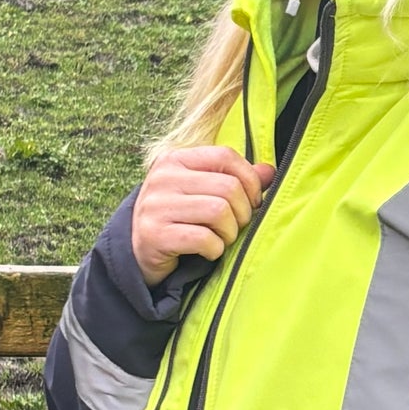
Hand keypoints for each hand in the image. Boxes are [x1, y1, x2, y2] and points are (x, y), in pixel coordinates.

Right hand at [131, 146, 276, 285]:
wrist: (139, 253)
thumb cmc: (180, 219)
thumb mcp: (203, 193)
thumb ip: (236, 179)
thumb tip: (270, 171)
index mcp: (176, 159)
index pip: (226, 156)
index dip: (250, 181)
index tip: (252, 201)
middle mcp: (163, 177)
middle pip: (228, 187)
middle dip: (242, 213)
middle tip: (235, 227)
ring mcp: (156, 205)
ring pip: (219, 212)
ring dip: (230, 233)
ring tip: (221, 239)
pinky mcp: (155, 234)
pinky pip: (204, 239)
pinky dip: (215, 250)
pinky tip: (208, 251)